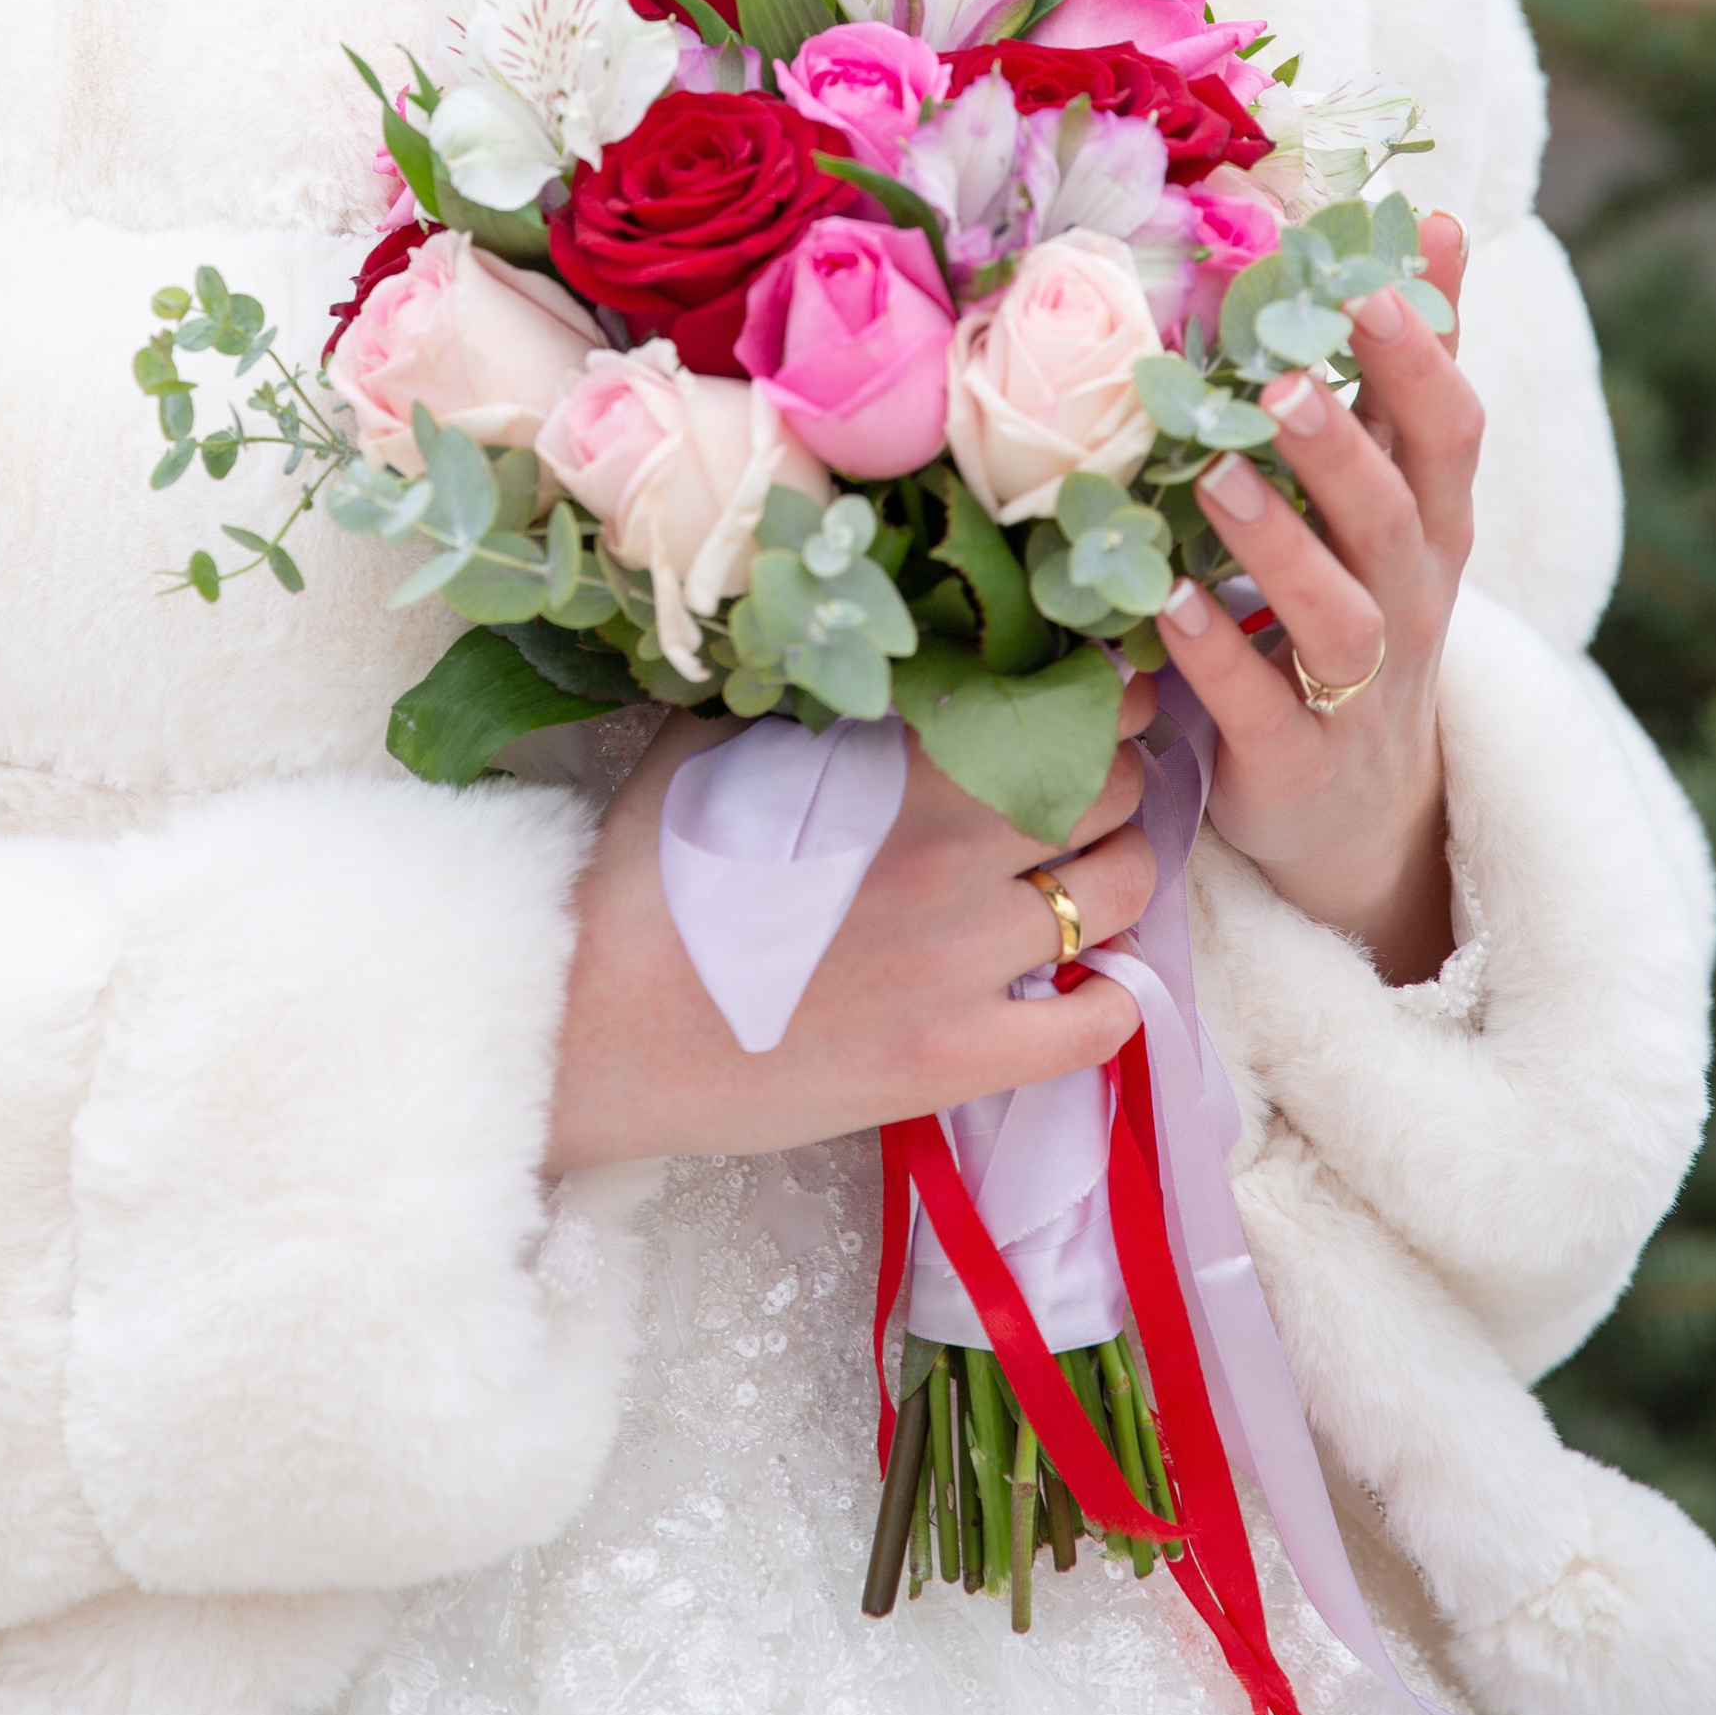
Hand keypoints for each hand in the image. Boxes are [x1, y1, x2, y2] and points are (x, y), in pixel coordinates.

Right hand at [544, 684, 1159, 1176]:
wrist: (591, 1023)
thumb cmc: (641, 876)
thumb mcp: (714, 745)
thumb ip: (806, 698)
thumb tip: (864, 654)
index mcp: (895, 767)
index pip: (1052, 702)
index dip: (1088, 692)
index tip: (1086, 695)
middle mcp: (949, 856)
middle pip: (1111, 786)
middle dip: (1116, 771)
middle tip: (1093, 780)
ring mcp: (962, 965)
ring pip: (1124, 892)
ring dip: (1123, 871)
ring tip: (1089, 870)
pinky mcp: (957, 1061)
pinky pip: (1097, 1027)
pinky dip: (1109, 999)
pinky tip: (1079, 983)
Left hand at [1157, 211, 1475, 985]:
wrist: (1356, 812)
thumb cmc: (1360, 609)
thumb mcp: (1394, 494)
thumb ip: (1400, 369)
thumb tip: (1427, 217)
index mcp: (1433, 523)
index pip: (1449, 430)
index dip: (1421, 356)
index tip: (1372, 278)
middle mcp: (1411, 600)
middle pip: (1398, 514)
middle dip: (1345, 443)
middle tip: (1281, 375)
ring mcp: (1361, 688)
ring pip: (1340, 614)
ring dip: (1278, 544)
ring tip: (1215, 476)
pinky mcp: (1297, 760)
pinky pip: (1261, 707)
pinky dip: (1214, 654)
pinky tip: (1160, 601)